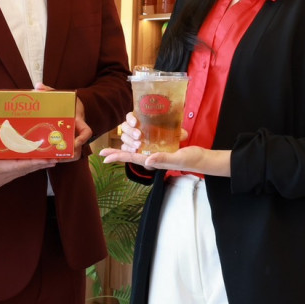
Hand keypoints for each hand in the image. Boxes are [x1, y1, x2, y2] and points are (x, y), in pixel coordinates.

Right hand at [0, 116, 58, 204]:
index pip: (18, 166)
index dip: (35, 161)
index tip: (49, 157)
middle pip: (25, 168)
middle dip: (41, 161)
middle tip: (56, 153)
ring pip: (22, 171)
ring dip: (35, 164)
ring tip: (49, 155)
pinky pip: (15, 172)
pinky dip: (24, 166)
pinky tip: (30, 159)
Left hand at [36, 82, 90, 159]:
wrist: (73, 107)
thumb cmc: (68, 102)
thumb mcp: (61, 96)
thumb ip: (50, 91)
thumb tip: (38, 86)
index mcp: (78, 121)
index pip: (87, 132)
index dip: (82, 138)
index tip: (76, 142)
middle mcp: (77, 132)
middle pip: (79, 147)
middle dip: (70, 152)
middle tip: (58, 154)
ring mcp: (73, 138)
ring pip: (73, 153)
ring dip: (64, 157)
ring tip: (52, 159)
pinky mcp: (66, 142)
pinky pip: (65, 152)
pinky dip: (59, 155)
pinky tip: (47, 156)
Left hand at [98, 114, 222, 172]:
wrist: (202, 159)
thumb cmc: (191, 159)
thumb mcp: (178, 158)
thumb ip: (163, 159)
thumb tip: (146, 161)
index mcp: (154, 160)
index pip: (131, 157)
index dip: (117, 157)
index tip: (104, 157)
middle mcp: (152, 158)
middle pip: (130, 155)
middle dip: (116, 154)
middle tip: (102, 153)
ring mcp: (157, 154)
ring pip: (136, 151)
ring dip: (124, 149)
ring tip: (113, 148)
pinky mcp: (162, 149)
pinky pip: (146, 147)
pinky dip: (137, 144)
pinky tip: (134, 142)